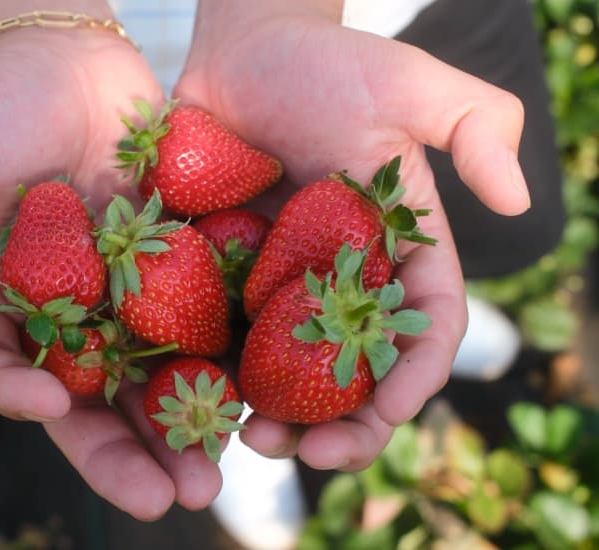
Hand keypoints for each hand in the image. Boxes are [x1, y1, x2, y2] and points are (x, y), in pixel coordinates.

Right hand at [0, 4, 221, 518]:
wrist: (73, 65)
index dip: (15, 394)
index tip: (46, 405)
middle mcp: (58, 317)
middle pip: (83, 401)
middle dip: (120, 454)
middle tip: (162, 499)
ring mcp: (118, 302)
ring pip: (146, 382)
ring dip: (176, 434)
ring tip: (208, 480)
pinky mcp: (169, 278)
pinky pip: (193, 331)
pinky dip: (217, 370)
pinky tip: (245, 406)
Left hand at [175, 1, 530, 469]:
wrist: (242, 47)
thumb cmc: (327, 61)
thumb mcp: (410, 84)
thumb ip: (476, 127)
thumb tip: (518, 201)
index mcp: (397, 246)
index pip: (424, 323)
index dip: (417, 372)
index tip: (396, 408)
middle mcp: (343, 275)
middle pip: (355, 366)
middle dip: (343, 419)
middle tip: (311, 450)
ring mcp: (282, 280)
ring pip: (287, 368)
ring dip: (276, 414)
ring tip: (253, 440)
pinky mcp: (226, 272)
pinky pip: (223, 333)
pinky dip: (217, 373)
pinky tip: (199, 399)